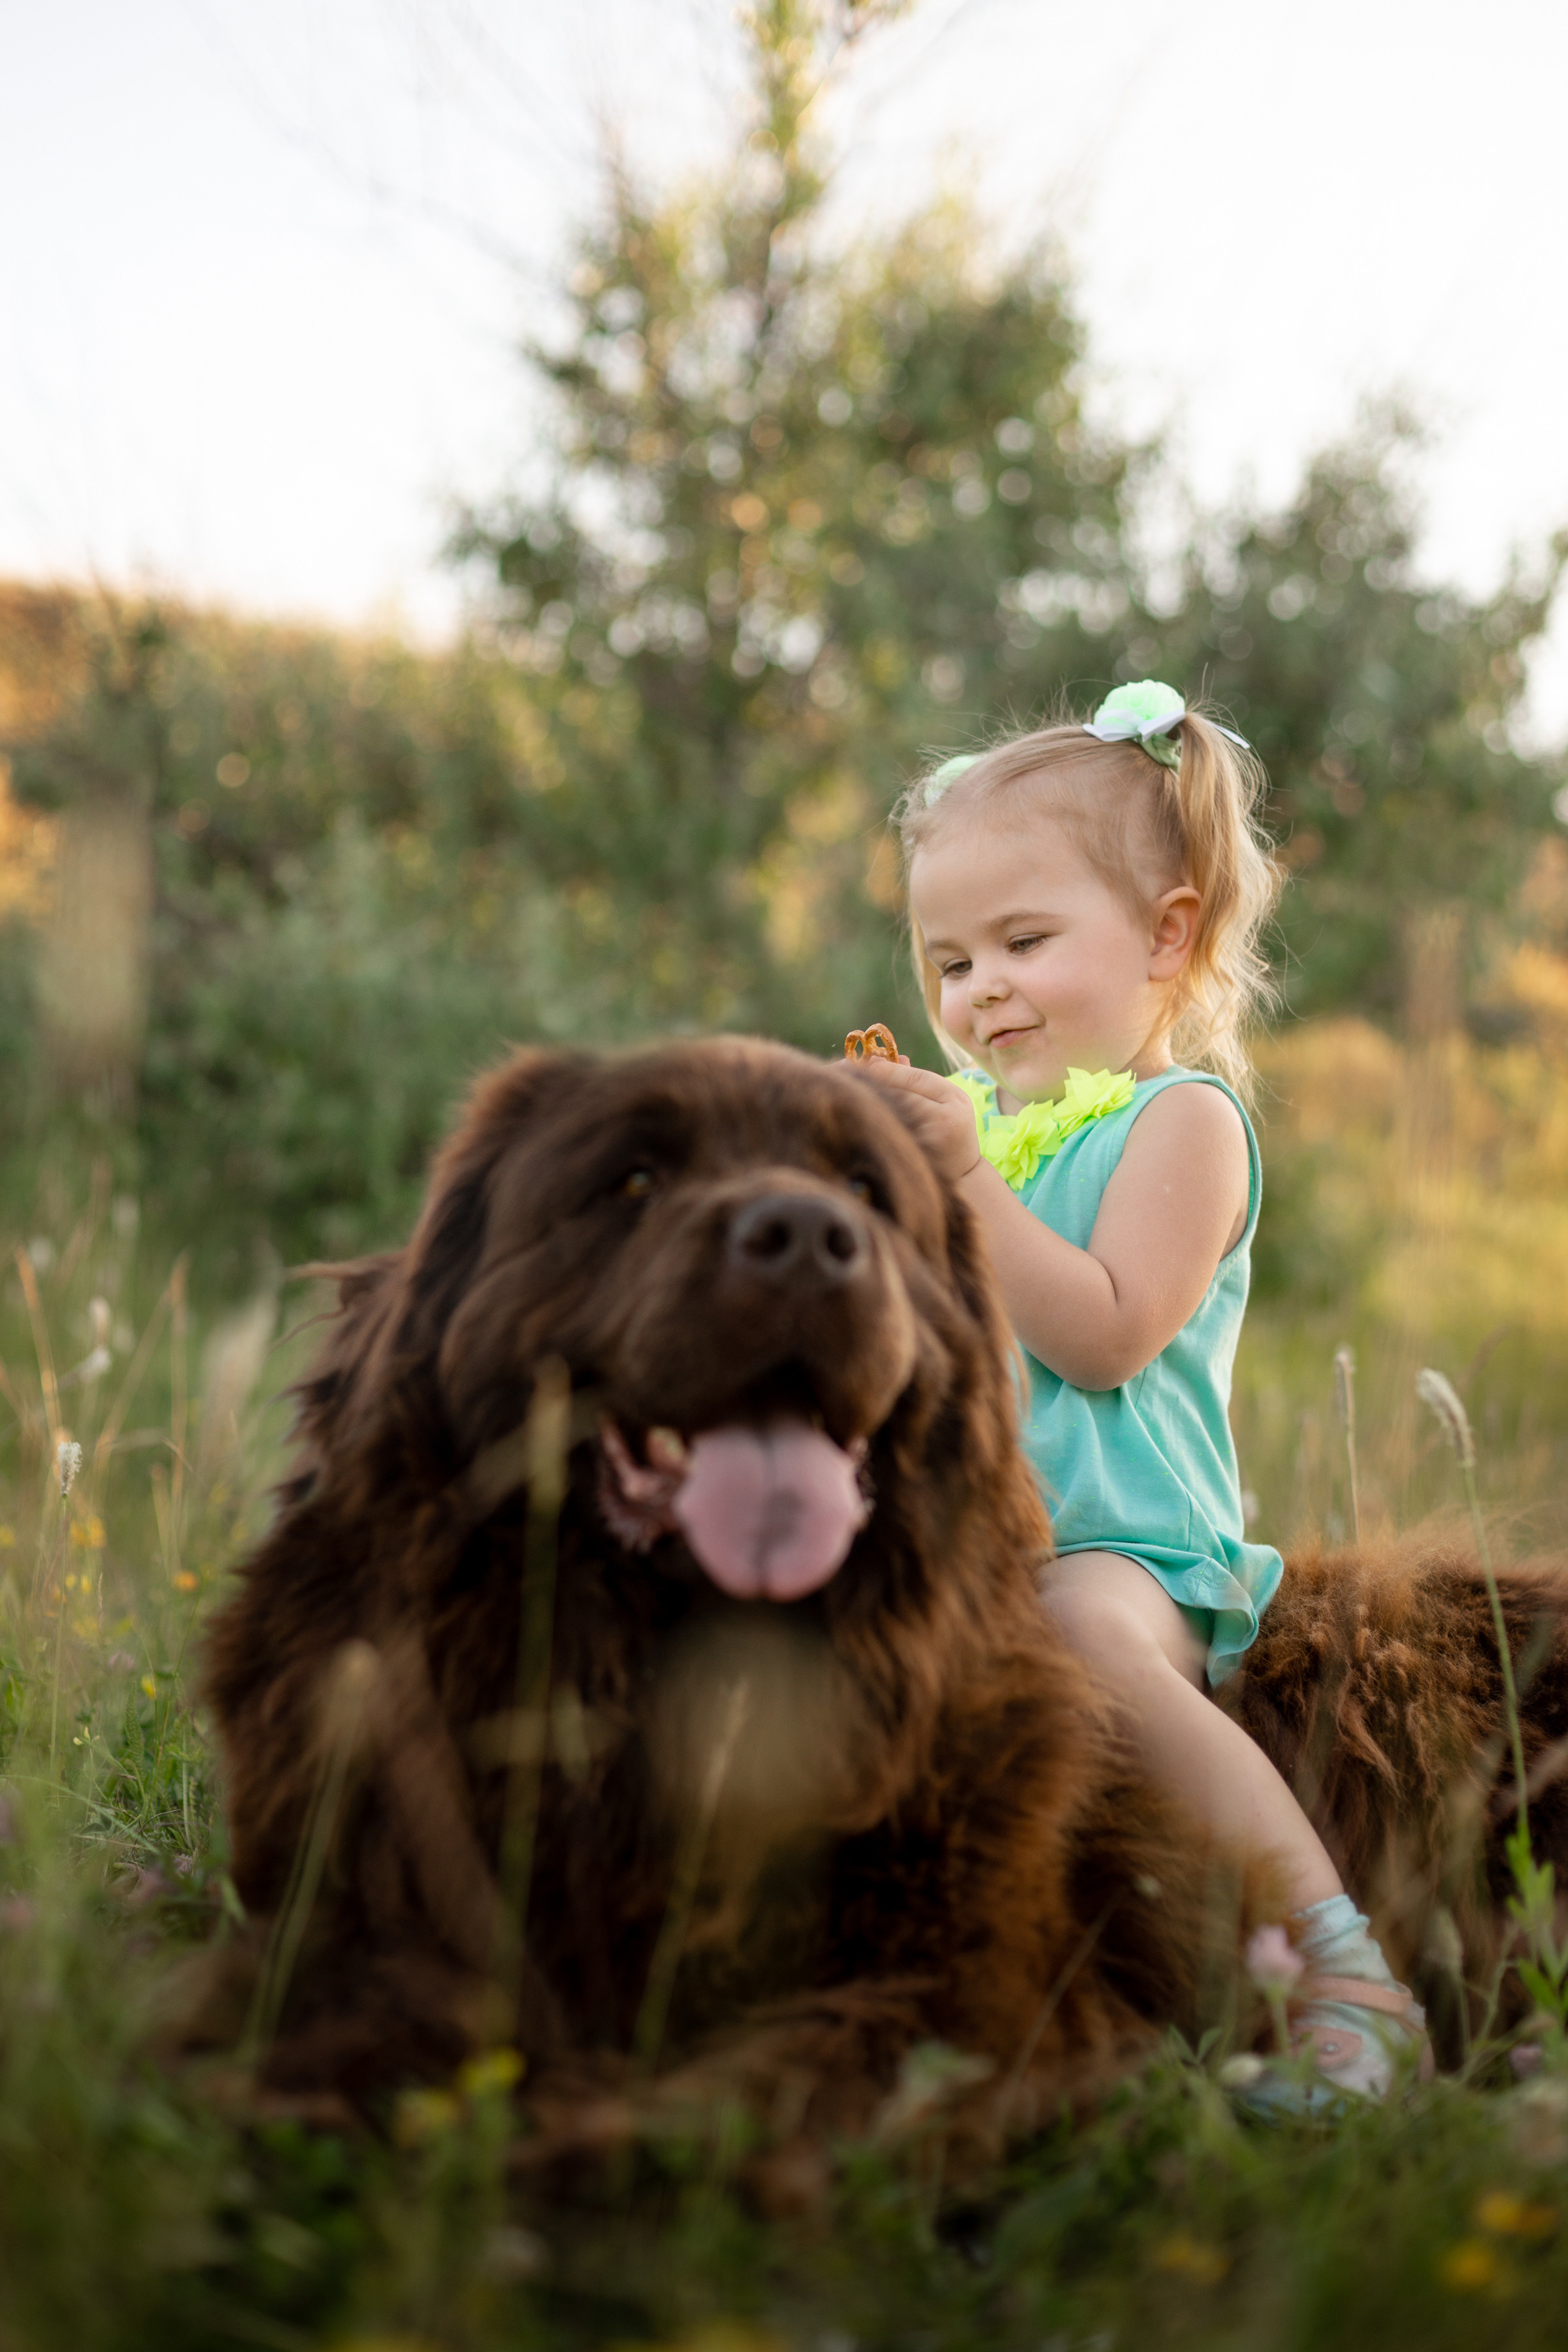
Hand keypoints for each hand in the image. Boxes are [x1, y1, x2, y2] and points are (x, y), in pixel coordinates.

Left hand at [842, 1056, 981, 1183]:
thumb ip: (917, 1081)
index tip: (865, 1063)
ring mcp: (932, 1138)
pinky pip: (890, 1132)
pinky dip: (875, 1122)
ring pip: (894, 1112)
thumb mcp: (944, 1102)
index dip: (888, 1069)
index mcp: (955, 1098)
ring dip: (871, 1101)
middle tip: (846, 1074)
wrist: (965, 1175)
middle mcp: (946, 1117)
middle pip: (902, 1093)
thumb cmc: (950, 1132)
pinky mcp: (917, 1155)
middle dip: (874, 1083)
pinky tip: (861, 1116)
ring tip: (849, 1091)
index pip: (916, 1078)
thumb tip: (883, 1059)